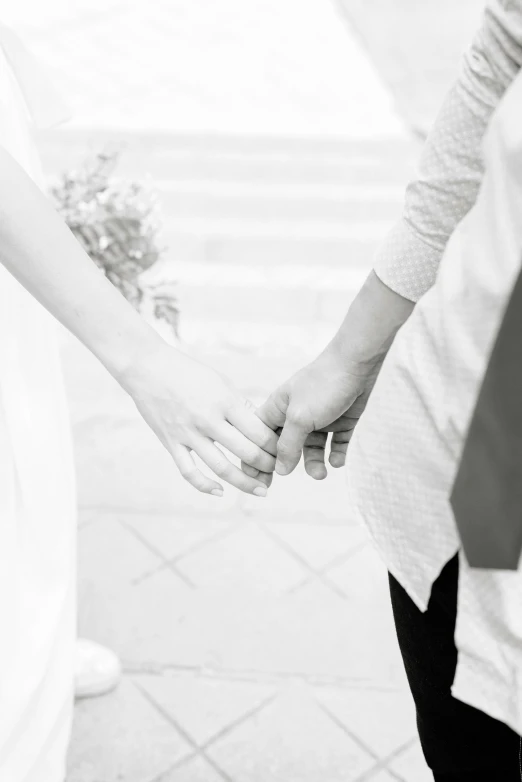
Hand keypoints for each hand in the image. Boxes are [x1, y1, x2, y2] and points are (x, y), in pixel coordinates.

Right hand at [120, 344, 278, 495]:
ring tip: (261, 490)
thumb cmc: (188, 373)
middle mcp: (208, 419)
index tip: (284, 452)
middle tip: (277, 470)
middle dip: (267, 465)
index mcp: (225, 401)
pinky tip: (221, 491)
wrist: (147, 368)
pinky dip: (205, 486)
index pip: (259, 432)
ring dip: (245, 483)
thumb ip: (241, 406)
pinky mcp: (171, 443)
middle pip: (246, 451)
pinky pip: (190, 472)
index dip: (276, 446)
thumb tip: (262, 427)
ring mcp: (188, 433)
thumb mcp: (220, 382)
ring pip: (222, 467)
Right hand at [243, 345, 381, 480]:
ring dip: (314, 463)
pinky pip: (335, 444)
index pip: (260, 437)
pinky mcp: (340, 421)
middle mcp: (296, 415)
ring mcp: (319, 418)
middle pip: (284, 446)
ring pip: (311, 449)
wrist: (357, 364)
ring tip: (322, 474)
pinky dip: (335, 455)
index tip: (257, 478)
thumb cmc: (322, 385)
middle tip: (274, 486)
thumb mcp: (299, 418)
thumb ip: (288, 446)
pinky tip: (336, 462)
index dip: (256, 457)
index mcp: (278, 409)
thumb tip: (280, 471)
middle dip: (282, 465)